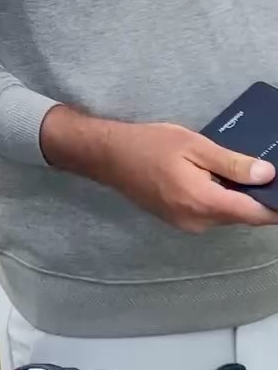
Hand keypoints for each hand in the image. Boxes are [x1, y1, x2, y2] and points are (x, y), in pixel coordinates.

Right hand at [40, 106, 277, 232]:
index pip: (254, 214)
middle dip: (256, 195)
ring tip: (236, 167)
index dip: (275, 206)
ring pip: (225, 213)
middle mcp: (198, 222)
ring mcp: (186, 224)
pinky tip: (213, 174)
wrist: (108, 156)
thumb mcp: (193, 144)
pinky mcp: (178, 220)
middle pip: (241, 214)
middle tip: (263, 168)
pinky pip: (209, 212)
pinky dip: (218, 197)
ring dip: (235, 195)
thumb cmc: (149, 144)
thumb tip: (267, 175)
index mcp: (204, 202)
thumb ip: (232, 163)